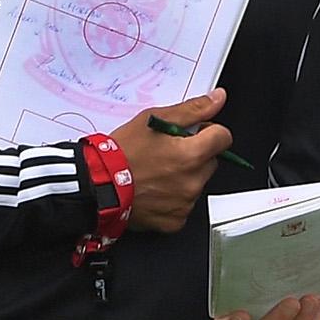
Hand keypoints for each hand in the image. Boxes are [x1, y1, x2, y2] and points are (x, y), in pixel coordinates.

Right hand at [112, 89, 233, 232]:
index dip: (208, 132)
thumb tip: (217, 99)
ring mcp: (185, 203)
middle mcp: (193, 181)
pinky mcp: (175, 220)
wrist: (97, 184)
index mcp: (192, 154)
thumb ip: (192, 110)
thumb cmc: (121, 153)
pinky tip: (154, 190)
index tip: (192, 134)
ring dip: (184, 177)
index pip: (223, 138)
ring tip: (156, 172)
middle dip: (195, 155)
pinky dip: (173, 198)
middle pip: (210, 161)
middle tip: (167, 153)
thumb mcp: (154, 120)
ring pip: (197, 183)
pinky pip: (184, 205)